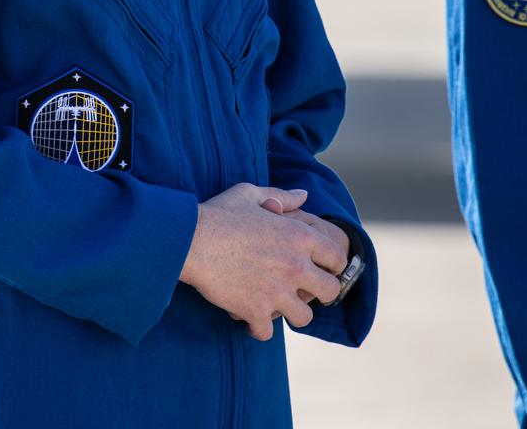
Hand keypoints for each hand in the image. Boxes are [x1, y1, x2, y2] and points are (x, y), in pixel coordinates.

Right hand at [179, 183, 345, 340]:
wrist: (190, 239)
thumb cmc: (220, 213)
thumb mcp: (251, 194)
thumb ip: (282, 195)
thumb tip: (304, 194)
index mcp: (299, 236)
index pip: (337, 258)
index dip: (333, 264)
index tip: (322, 267)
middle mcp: (295, 265)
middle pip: (330, 291)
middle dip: (321, 293)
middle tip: (305, 290)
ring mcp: (277, 292)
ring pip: (304, 317)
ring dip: (291, 313)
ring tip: (278, 305)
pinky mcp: (255, 311)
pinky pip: (267, 332)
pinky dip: (258, 327)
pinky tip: (250, 316)